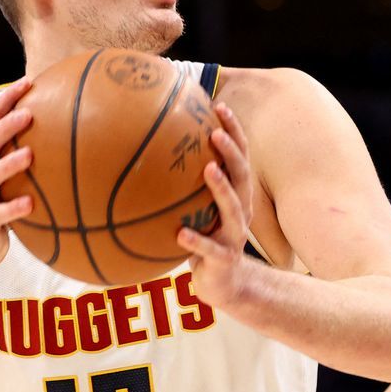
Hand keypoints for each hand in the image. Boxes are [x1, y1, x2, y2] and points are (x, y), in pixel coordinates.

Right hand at [0, 78, 35, 276]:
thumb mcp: (8, 181)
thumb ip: (25, 159)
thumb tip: (69, 136)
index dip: (6, 100)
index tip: (28, 81)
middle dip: (6, 125)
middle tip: (30, 113)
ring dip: (8, 164)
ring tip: (30, 154)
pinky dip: (13, 209)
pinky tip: (31, 204)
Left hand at [176, 102, 254, 305]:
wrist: (223, 285)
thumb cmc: (205, 239)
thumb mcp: (196, 210)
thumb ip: (183, 185)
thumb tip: (148, 151)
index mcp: (236, 194)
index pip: (239, 156)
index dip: (233, 130)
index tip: (218, 105)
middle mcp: (241, 211)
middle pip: (242, 175)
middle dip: (232, 151)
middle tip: (215, 132)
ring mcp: (235, 236)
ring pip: (234, 209)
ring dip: (221, 188)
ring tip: (208, 170)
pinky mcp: (224, 261)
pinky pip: (210, 250)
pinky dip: (197, 242)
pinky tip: (181, 233)